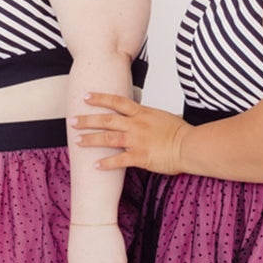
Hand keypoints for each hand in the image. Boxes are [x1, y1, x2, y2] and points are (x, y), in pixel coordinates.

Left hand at [73, 94, 187, 174]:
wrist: (190, 145)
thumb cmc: (181, 133)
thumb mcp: (163, 117)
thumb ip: (150, 117)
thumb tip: (147, 116)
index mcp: (142, 113)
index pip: (117, 102)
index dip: (100, 98)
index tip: (86, 96)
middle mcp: (136, 125)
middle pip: (106, 119)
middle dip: (87, 120)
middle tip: (72, 120)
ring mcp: (137, 140)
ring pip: (108, 138)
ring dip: (91, 139)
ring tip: (78, 141)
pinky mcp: (140, 156)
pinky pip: (119, 160)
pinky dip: (106, 163)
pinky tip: (95, 165)